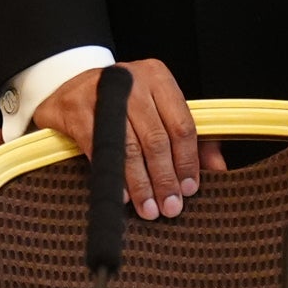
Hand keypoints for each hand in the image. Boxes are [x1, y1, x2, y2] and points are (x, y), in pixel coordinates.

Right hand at [33, 59, 223, 219]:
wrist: (69, 86)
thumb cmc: (121, 103)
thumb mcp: (156, 109)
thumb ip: (186, 137)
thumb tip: (218, 168)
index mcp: (158, 78)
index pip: (181, 125)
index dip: (188, 161)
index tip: (190, 189)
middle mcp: (132, 81)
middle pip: (156, 138)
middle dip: (165, 178)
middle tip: (170, 207)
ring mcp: (102, 93)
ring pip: (129, 147)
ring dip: (141, 183)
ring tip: (148, 208)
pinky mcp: (77, 110)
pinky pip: (100, 149)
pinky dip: (114, 175)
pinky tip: (122, 195)